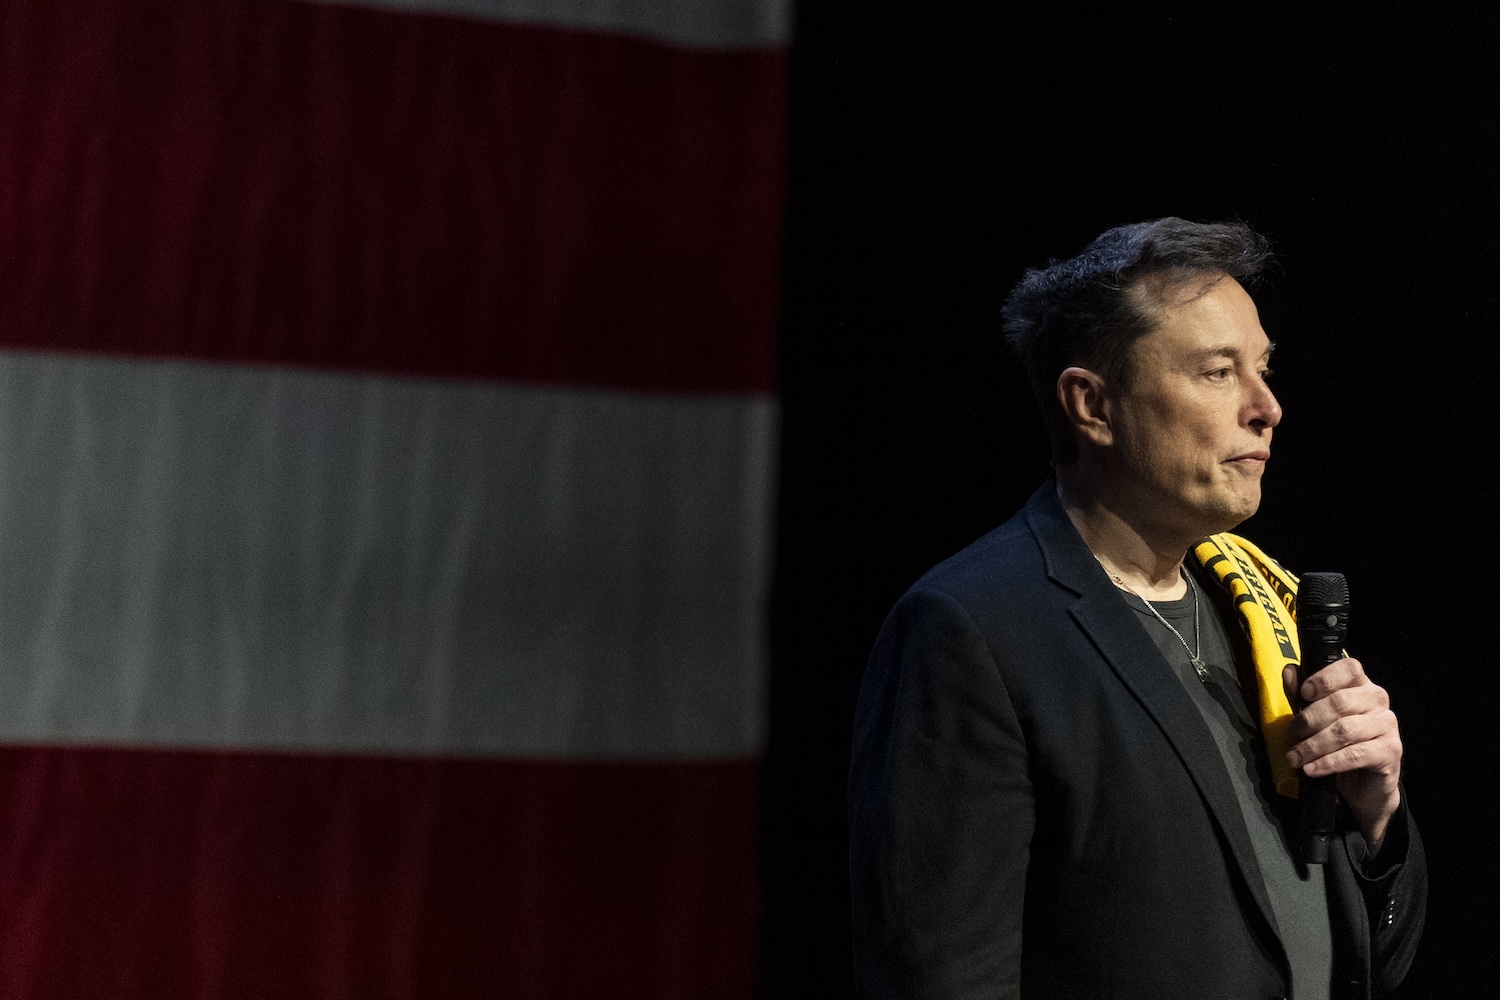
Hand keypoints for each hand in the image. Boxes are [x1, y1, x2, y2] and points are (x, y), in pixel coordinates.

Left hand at [1282, 656, 1402, 855]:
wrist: (1365, 783)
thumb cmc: (1338, 743)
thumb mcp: (1314, 717)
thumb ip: (1300, 695)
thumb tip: (1289, 671)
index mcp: (1360, 685)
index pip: (1349, 668)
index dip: (1325, 678)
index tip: (1304, 693)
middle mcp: (1378, 700)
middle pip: (1340, 701)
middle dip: (1309, 719)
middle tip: (1291, 735)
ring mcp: (1388, 725)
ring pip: (1345, 729)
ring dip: (1314, 745)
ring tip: (1295, 757)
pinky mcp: (1391, 751)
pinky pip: (1356, 754)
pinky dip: (1329, 762)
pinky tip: (1311, 769)